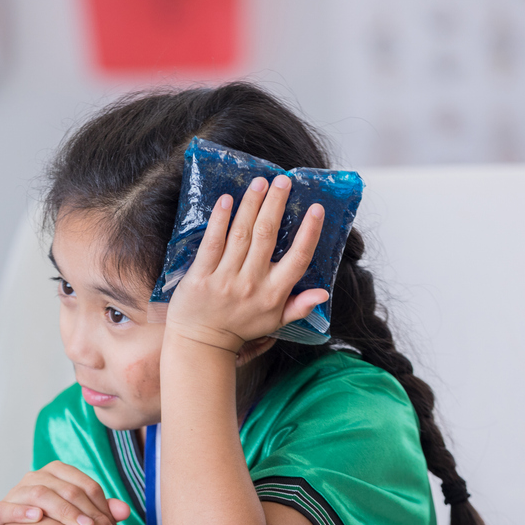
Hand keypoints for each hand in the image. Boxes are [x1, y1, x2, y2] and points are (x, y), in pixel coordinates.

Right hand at [0, 461, 130, 524]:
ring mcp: (16, 493)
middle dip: (90, 513)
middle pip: (67, 489)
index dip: (103, 507)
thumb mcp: (80, 517)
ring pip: (40, 493)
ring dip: (64, 511)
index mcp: (58, 473)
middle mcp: (36, 477)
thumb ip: (102, 513)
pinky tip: (37, 519)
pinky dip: (21, 511)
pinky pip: (6, 508)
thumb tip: (125, 511)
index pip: (85, 485)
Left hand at [164, 174, 327, 353]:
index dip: (309, 232)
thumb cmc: (240, 327)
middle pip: (267, 237)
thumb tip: (324, 293)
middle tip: (283, 181)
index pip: (298, 258)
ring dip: (251, 205)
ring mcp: (224, 280)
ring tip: (260, 182)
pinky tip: (226, 200)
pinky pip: (211, 244)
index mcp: (274, 294)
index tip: (316, 208)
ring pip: (241, 235)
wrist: (200, 343)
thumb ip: (299, 306)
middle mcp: (251, 284)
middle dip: (276, 205)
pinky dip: (219, 221)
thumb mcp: (275, 322)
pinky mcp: (200, 277)